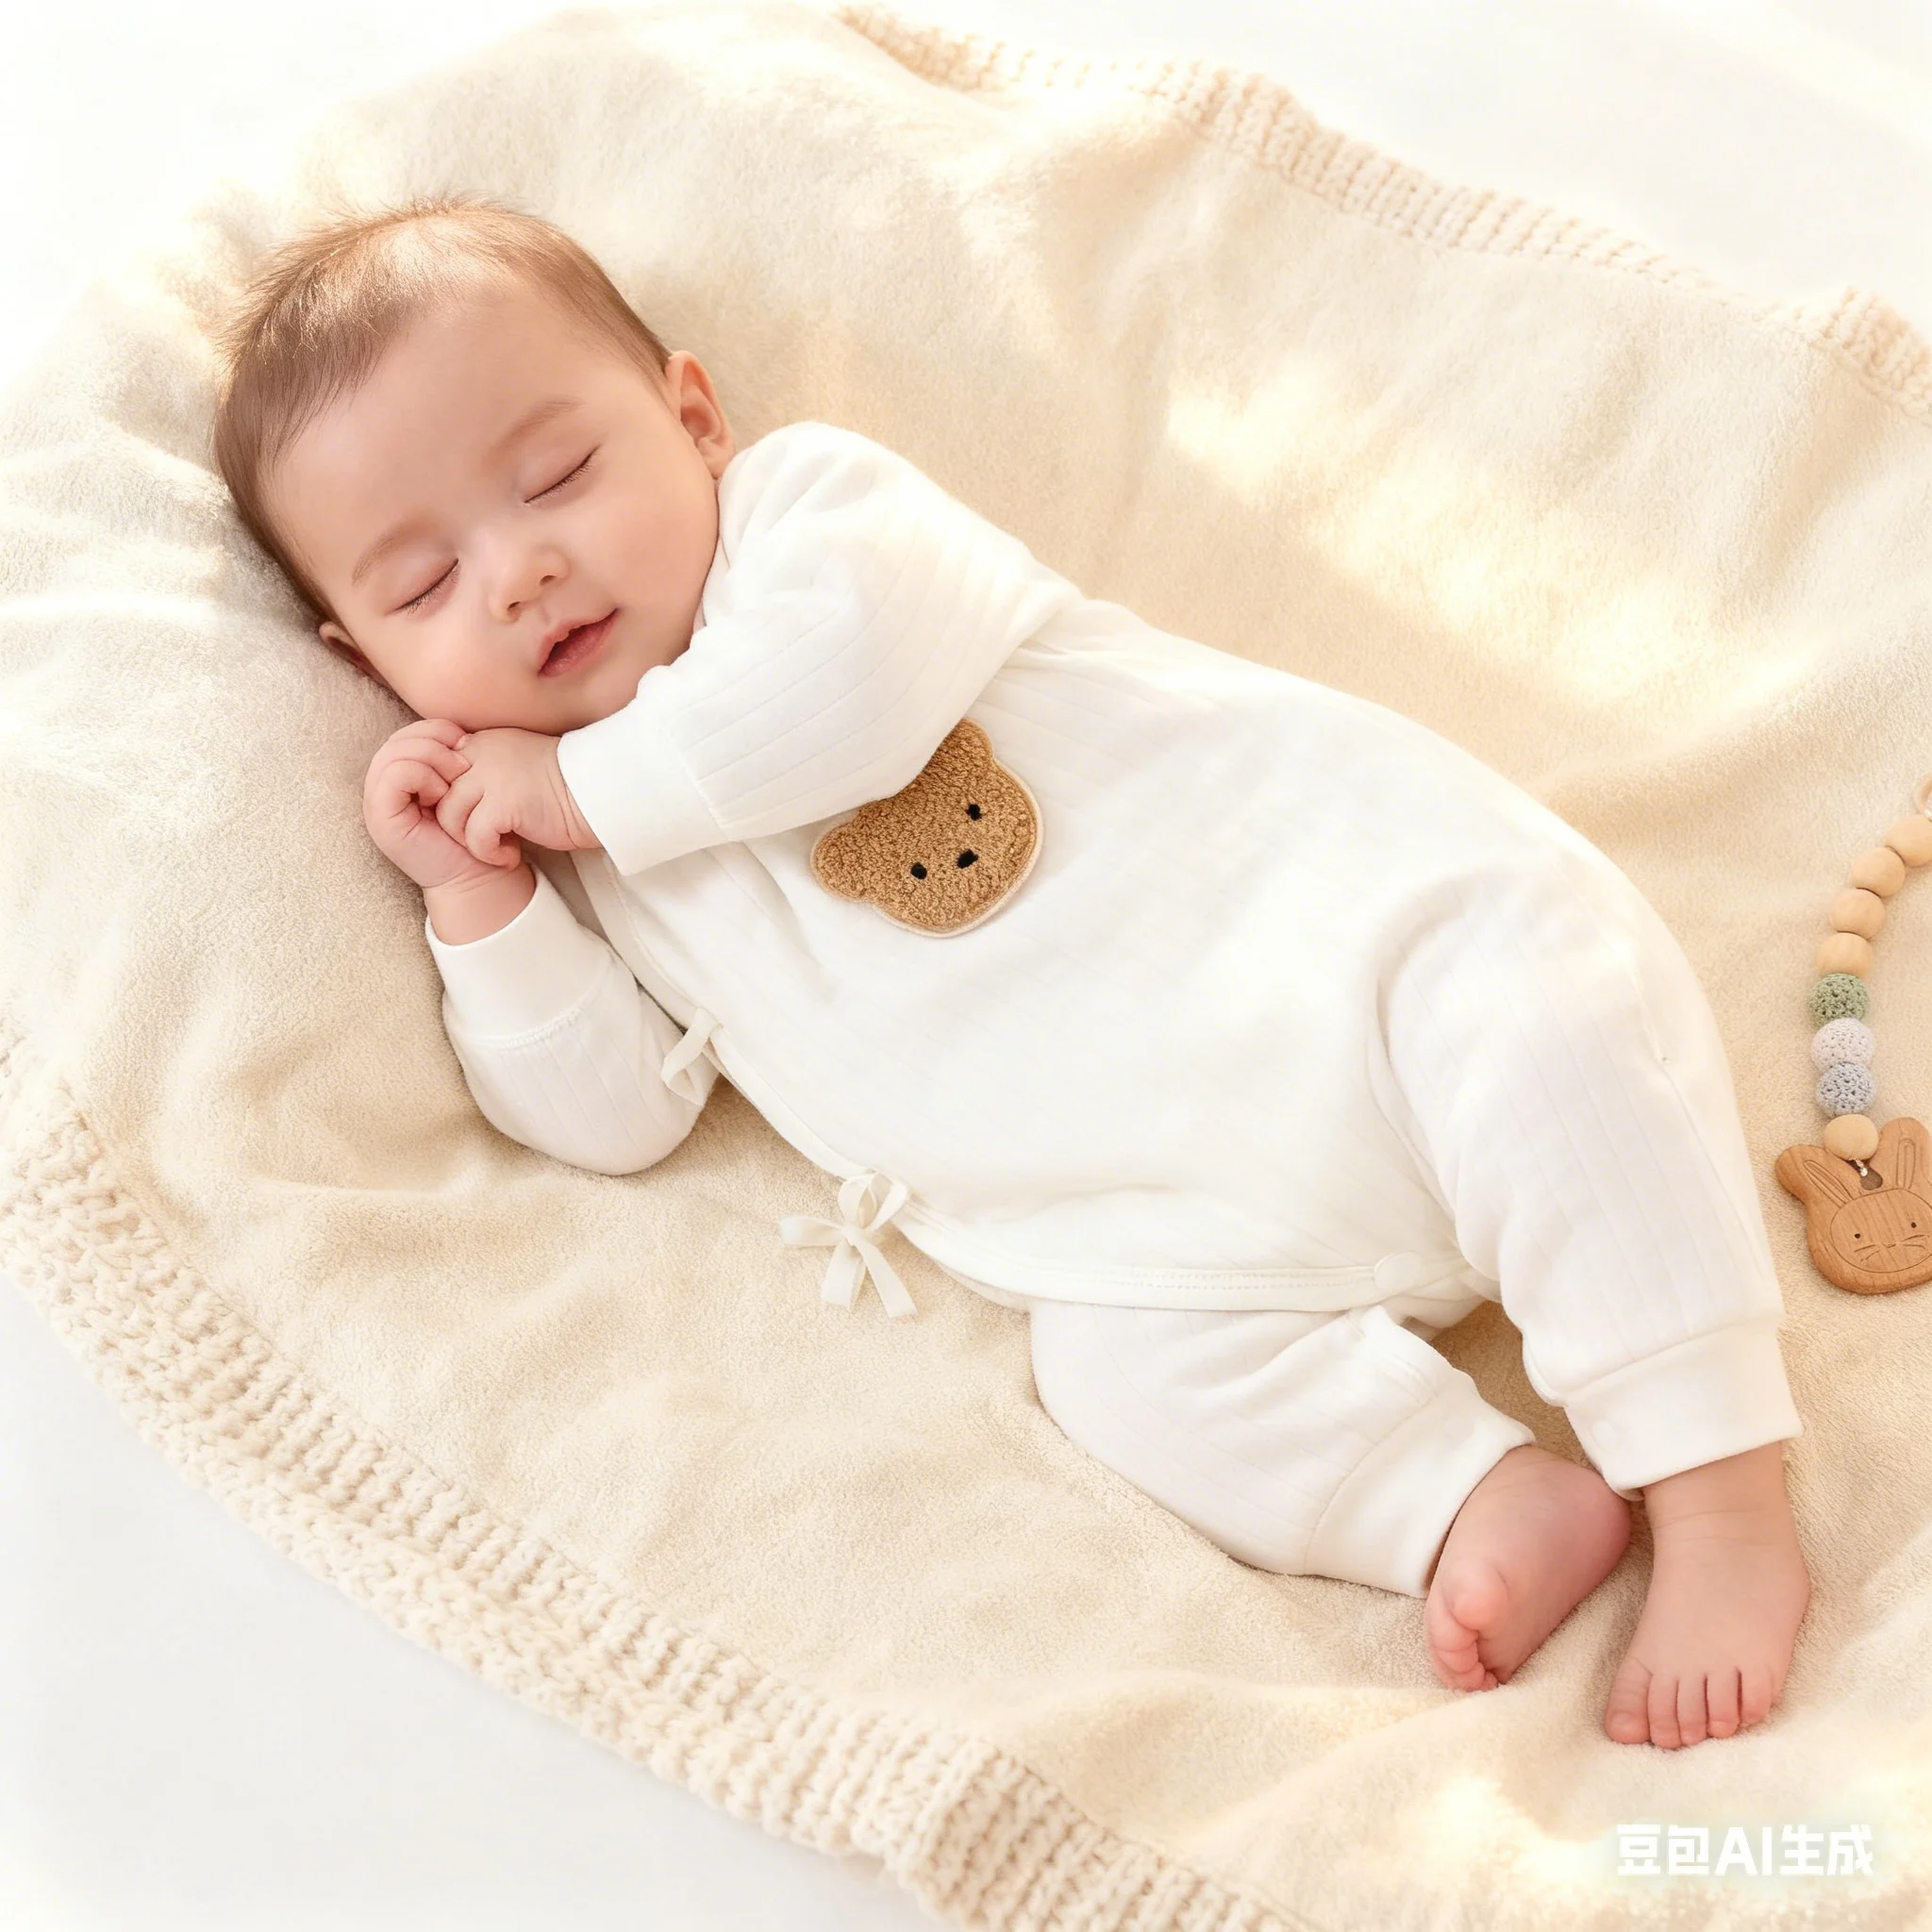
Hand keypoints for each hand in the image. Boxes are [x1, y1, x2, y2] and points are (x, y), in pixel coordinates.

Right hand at [362, 719, 500, 892]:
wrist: (475, 873)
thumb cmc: (471, 829)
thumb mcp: (462, 784)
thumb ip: (452, 756)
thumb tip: (461, 731)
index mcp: (400, 774)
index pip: (407, 732)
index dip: (437, 729)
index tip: (467, 744)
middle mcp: (382, 786)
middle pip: (397, 739)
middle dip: (435, 742)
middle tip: (464, 763)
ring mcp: (376, 802)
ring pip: (394, 754)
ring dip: (431, 759)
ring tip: (455, 781)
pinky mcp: (380, 817)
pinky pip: (394, 776)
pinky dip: (422, 777)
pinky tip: (442, 795)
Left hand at [434, 726, 599, 868]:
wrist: (598, 795)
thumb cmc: (563, 786)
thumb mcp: (515, 764)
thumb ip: (484, 768)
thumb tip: (453, 794)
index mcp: (483, 742)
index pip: (438, 771)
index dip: (447, 801)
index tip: (470, 819)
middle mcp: (482, 754)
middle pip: (439, 794)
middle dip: (454, 824)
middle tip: (481, 839)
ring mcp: (491, 777)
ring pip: (450, 816)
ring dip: (470, 841)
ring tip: (496, 848)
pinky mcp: (503, 804)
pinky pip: (475, 836)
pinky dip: (489, 853)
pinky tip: (510, 855)